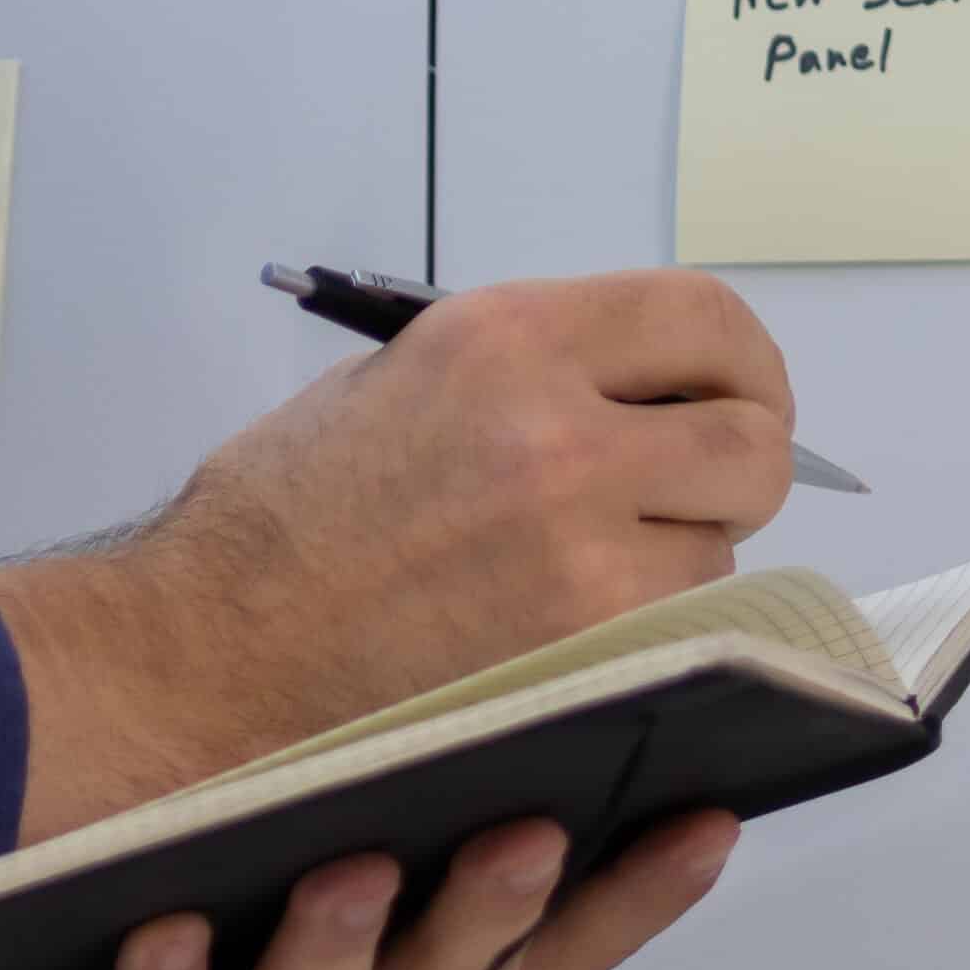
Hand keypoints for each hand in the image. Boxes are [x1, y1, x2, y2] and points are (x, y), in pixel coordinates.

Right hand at [0, 274, 795, 845]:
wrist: (215, 646)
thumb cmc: (285, 513)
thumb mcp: (397, 379)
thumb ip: (527, 370)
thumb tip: (638, 392)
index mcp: (504, 337)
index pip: (704, 319)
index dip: (742, 362)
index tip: (733, 393)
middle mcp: (558, 430)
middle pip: (753, 438)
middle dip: (735, 464)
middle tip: (688, 492)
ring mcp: (581, 550)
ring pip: (722, 547)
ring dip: (678, 557)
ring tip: (579, 571)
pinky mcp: (585, 650)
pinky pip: (678, 629)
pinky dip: (647, 629)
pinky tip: (566, 628)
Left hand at [0, 807, 740, 969]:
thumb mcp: (320, 955)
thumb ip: (408, 874)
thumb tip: (500, 731)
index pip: (548, 963)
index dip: (634, 903)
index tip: (708, 816)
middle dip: (495, 910)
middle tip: (536, 825)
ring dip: (336, 945)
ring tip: (355, 867)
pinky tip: (163, 931)